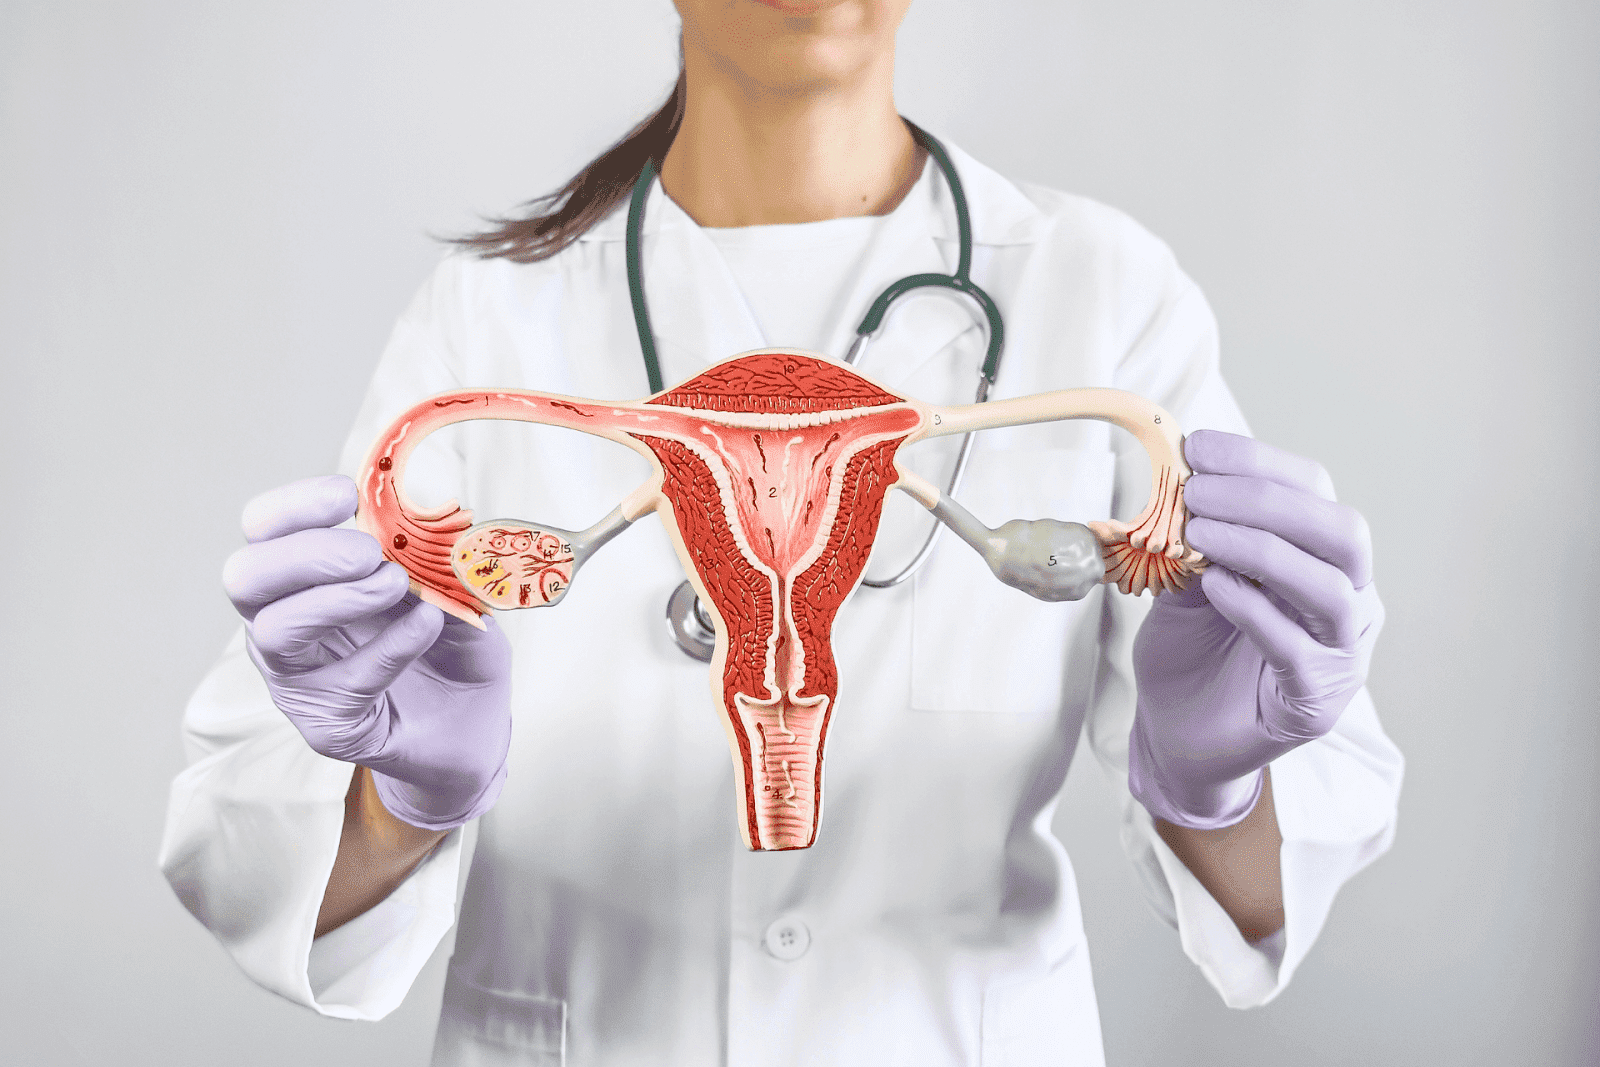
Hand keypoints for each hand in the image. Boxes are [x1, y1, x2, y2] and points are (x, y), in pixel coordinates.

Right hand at [222, 475, 512, 829]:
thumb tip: (420, 515)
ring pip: (275, 630)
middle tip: (369, 553)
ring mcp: (298, 677)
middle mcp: (284, 624)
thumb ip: (428, 554)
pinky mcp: (328, 724)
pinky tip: (428, 625)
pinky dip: (390, 646)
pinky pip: (345, 680)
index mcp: (303, 578)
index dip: (293, 506)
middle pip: (246, 577)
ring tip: (398, 585)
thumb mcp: (450, 586)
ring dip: (339, 599)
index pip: (264, 531)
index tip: (345, 494)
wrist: (473, 724)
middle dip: (306, 553)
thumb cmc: (450, 645)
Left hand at [1127, 430, 1382, 828]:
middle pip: (1341, 532)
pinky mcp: (1315, 700)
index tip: (1198, 447)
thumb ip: (1195, 536)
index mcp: (1323, 558)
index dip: (1259, 462)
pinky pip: (1298, 646)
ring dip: (1264, 548)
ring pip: (1332, 587)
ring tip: (1200, 532)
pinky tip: (1213, 586)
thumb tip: (1179, 476)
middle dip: (1267, 499)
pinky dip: (1255, 609)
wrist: (1177, 735)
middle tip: (1198, 491)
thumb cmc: (1192, 652)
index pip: (1314, 492)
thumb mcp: (1187, 579)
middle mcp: (1349, 599)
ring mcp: (1341, 652)